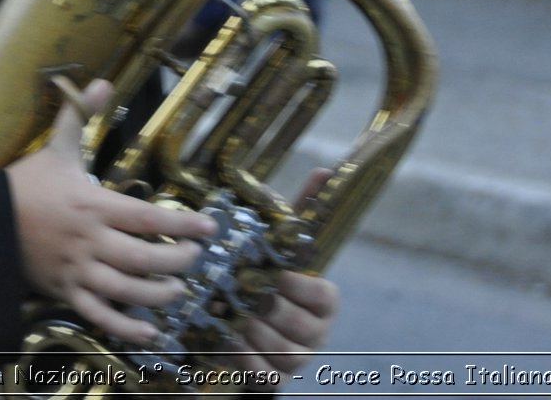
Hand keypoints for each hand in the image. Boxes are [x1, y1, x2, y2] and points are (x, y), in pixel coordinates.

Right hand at [7, 79, 215, 345]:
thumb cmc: (26, 184)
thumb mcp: (56, 147)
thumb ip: (79, 116)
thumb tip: (101, 81)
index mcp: (94, 206)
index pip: (149, 218)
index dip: (184, 225)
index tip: (210, 227)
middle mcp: (91, 242)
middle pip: (145, 259)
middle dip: (178, 261)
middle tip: (196, 258)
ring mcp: (77, 271)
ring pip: (127, 291)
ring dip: (158, 295)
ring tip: (178, 291)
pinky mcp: (64, 292)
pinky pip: (99, 316)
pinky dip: (126, 329)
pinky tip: (151, 334)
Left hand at [231, 168, 340, 378]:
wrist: (248, 326)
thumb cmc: (266, 279)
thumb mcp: (280, 245)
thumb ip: (300, 212)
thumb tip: (323, 171)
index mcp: (323, 300)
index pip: (324, 295)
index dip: (299, 286)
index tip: (274, 274)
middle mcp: (316, 332)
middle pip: (302, 326)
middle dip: (269, 309)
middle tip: (243, 295)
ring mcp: (298, 358)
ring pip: (284, 352)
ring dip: (254, 334)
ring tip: (231, 317)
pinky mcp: (276, 380)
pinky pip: (267, 376)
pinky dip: (246, 360)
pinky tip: (227, 341)